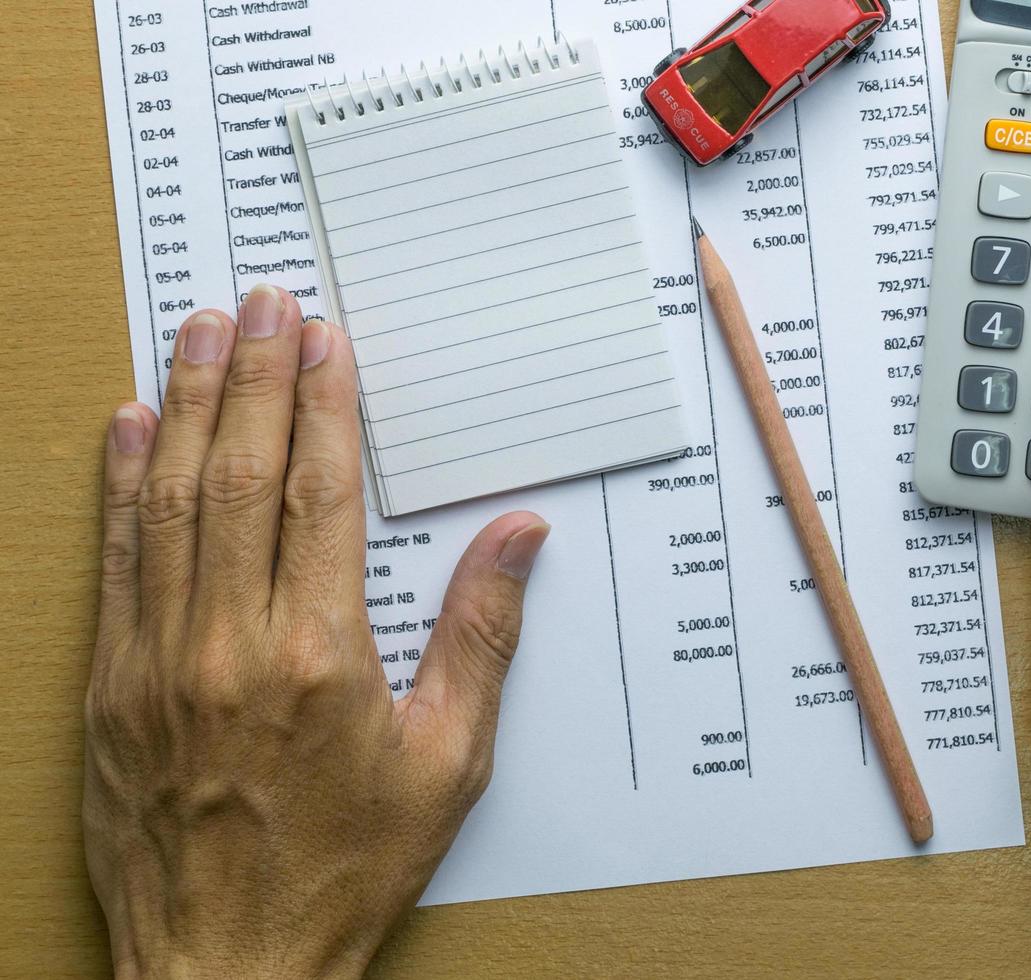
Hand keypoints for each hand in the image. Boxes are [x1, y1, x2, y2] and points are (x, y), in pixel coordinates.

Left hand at [87, 285, 549, 977]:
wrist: (228, 966)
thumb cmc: (345, 868)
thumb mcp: (447, 762)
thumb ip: (480, 637)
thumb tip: (518, 536)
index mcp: (320, 656)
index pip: (319, 493)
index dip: (323, 404)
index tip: (325, 340)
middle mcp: (229, 644)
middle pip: (240, 475)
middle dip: (256, 376)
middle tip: (263, 302)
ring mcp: (157, 662)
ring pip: (169, 502)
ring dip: (188, 406)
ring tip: (202, 331)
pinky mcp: (111, 687)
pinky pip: (116, 563)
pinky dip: (120, 486)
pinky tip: (129, 427)